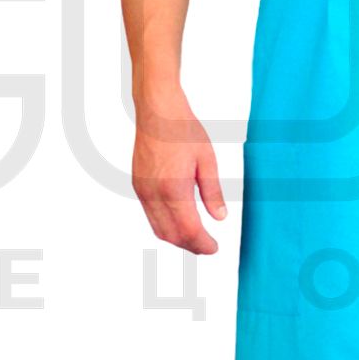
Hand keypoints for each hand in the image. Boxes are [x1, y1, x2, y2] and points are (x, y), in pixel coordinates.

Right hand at [131, 90, 227, 253]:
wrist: (157, 110)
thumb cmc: (183, 129)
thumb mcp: (207, 160)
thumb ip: (213, 192)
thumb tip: (220, 218)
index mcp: (174, 187)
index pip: (189, 229)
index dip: (203, 243)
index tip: (215, 248)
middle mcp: (154, 193)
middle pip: (172, 235)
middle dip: (191, 246)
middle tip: (208, 247)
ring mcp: (143, 191)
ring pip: (158, 229)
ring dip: (177, 239)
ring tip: (196, 239)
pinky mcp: (138, 186)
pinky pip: (150, 216)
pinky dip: (165, 227)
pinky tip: (179, 223)